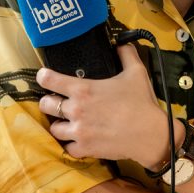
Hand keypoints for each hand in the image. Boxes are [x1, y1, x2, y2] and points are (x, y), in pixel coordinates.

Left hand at [37, 44, 169, 165]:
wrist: (149, 133)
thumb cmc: (141, 102)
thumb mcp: (136, 72)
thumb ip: (126, 54)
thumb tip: (122, 44)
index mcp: (83, 89)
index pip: (49, 80)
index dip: (44, 76)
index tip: (44, 76)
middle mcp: (76, 110)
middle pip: (45, 105)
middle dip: (49, 102)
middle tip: (57, 102)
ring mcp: (78, 131)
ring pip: (53, 128)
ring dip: (60, 125)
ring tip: (68, 123)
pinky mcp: (85, 148)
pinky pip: (68, 148)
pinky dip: (72, 144)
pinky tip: (79, 139)